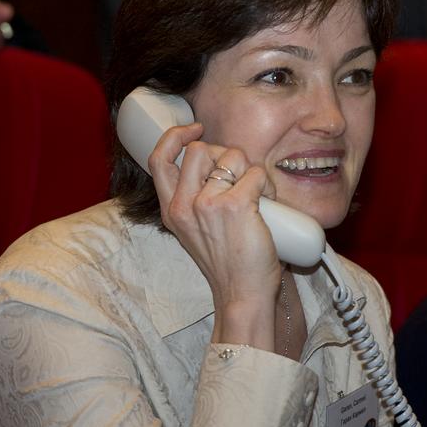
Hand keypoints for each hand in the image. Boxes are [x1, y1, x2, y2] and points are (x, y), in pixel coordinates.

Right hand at [147, 122, 281, 350]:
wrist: (241, 295)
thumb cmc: (227, 264)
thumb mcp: (195, 231)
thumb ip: (195, 200)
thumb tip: (218, 163)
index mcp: (171, 211)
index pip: (158, 160)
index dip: (175, 137)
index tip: (194, 132)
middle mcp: (184, 205)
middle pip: (199, 150)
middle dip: (224, 155)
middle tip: (238, 178)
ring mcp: (207, 204)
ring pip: (230, 155)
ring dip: (249, 169)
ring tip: (256, 195)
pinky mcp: (236, 205)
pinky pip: (256, 173)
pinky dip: (268, 186)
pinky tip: (268, 204)